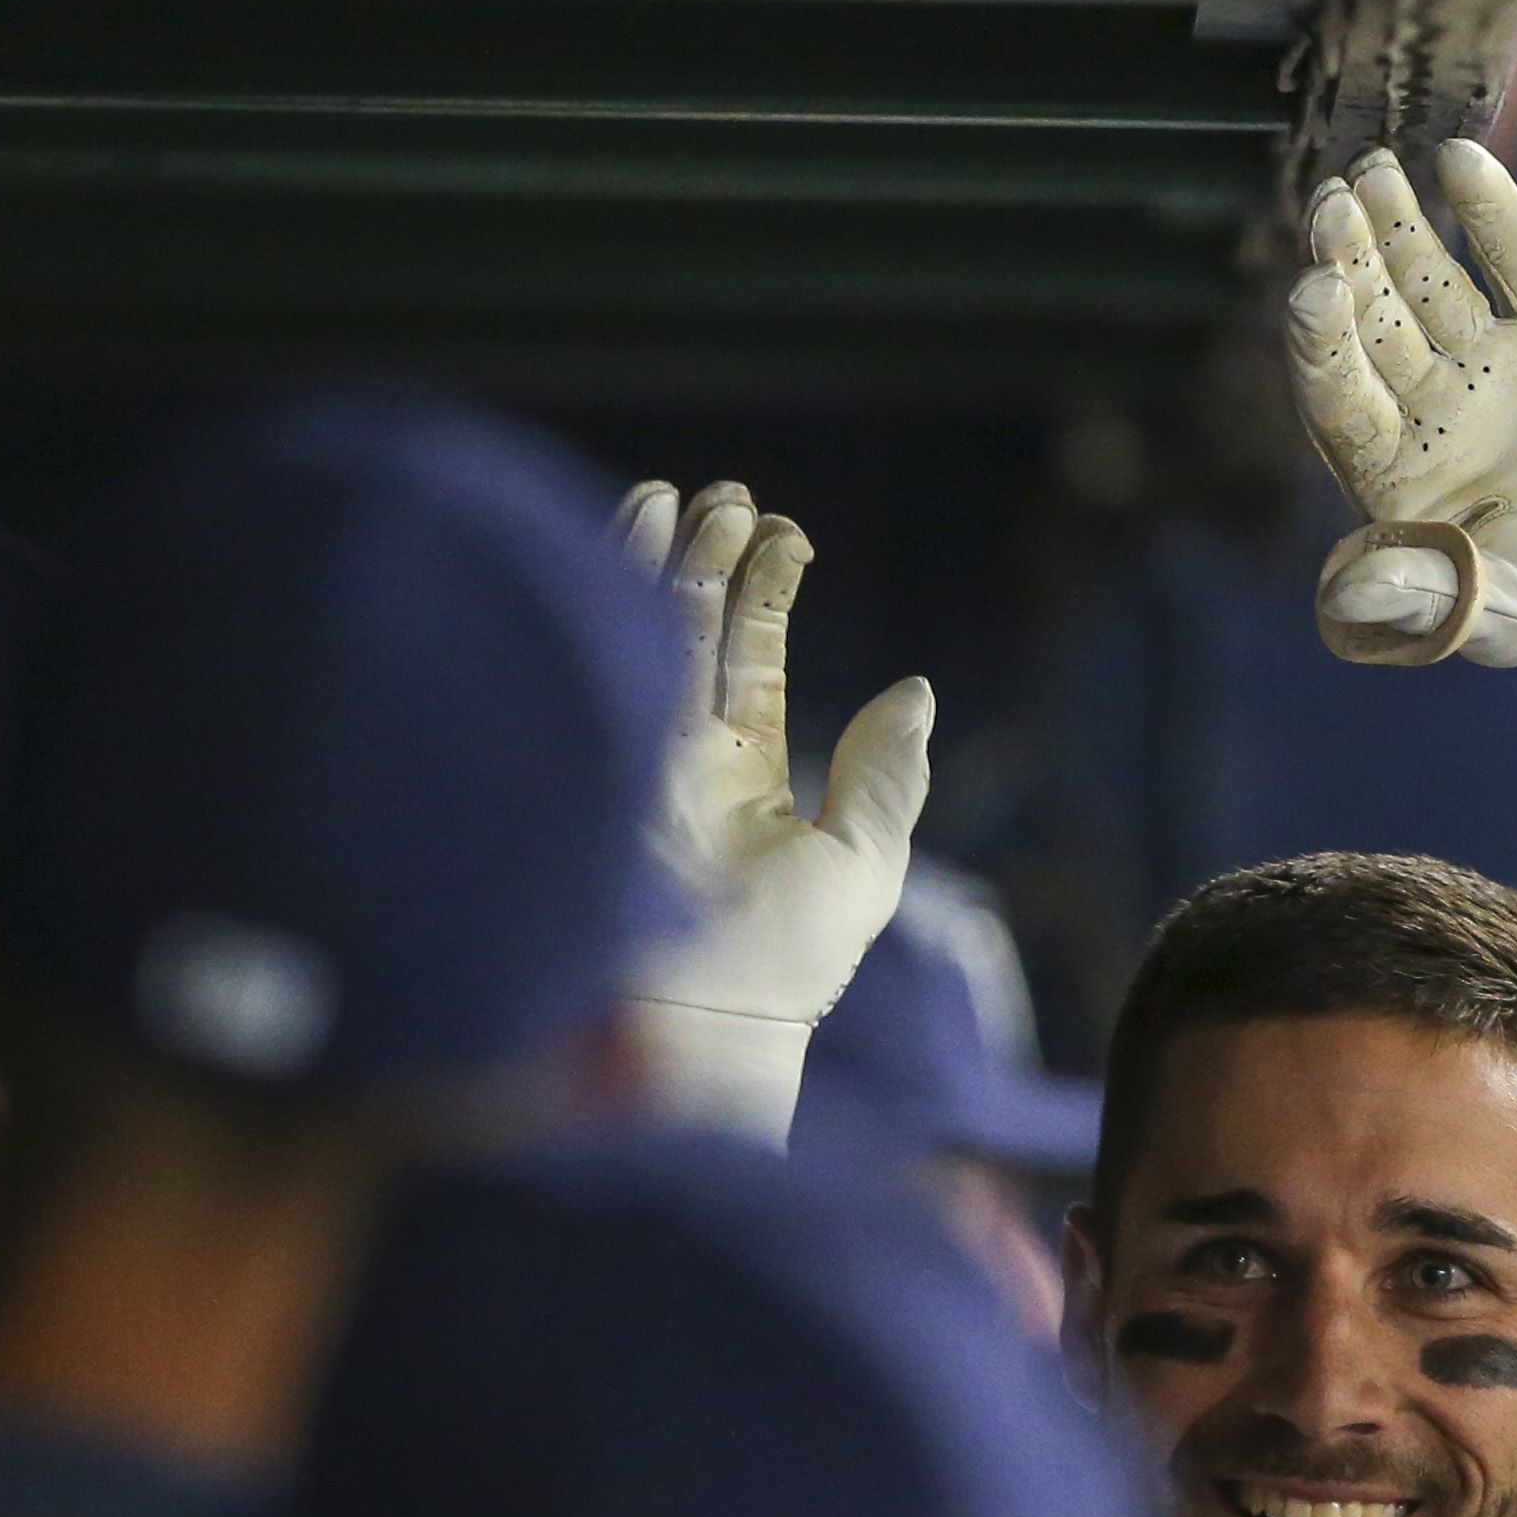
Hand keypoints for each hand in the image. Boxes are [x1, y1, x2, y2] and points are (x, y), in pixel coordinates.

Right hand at [621, 480, 932, 1038]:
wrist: (702, 1020)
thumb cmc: (786, 967)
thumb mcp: (861, 865)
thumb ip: (887, 778)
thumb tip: (917, 692)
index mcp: (747, 781)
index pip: (753, 664)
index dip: (767, 595)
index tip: (789, 536)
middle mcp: (684, 761)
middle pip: (694, 636)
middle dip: (712, 563)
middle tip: (736, 499)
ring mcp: (635, 755)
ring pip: (647, 636)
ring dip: (665, 561)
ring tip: (689, 496)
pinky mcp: (599, 752)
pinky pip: (606, 653)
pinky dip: (618, 585)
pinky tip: (636, 522)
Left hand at [1284, 140, 1516, 723]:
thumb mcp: (1496, 609)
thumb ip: (1420, 593)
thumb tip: (1340, 592)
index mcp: (1397, 479)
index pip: (1341, 400)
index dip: (1323, 347)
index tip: (1313, 290)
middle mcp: (1430, 414)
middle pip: (1376, 327)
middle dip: (1351, 263)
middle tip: (1331, 200)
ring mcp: (1490, 368)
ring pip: (1433, 283)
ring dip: (1402, 227)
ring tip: (1373, 169)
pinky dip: (1493, 213)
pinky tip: (1459, 158)